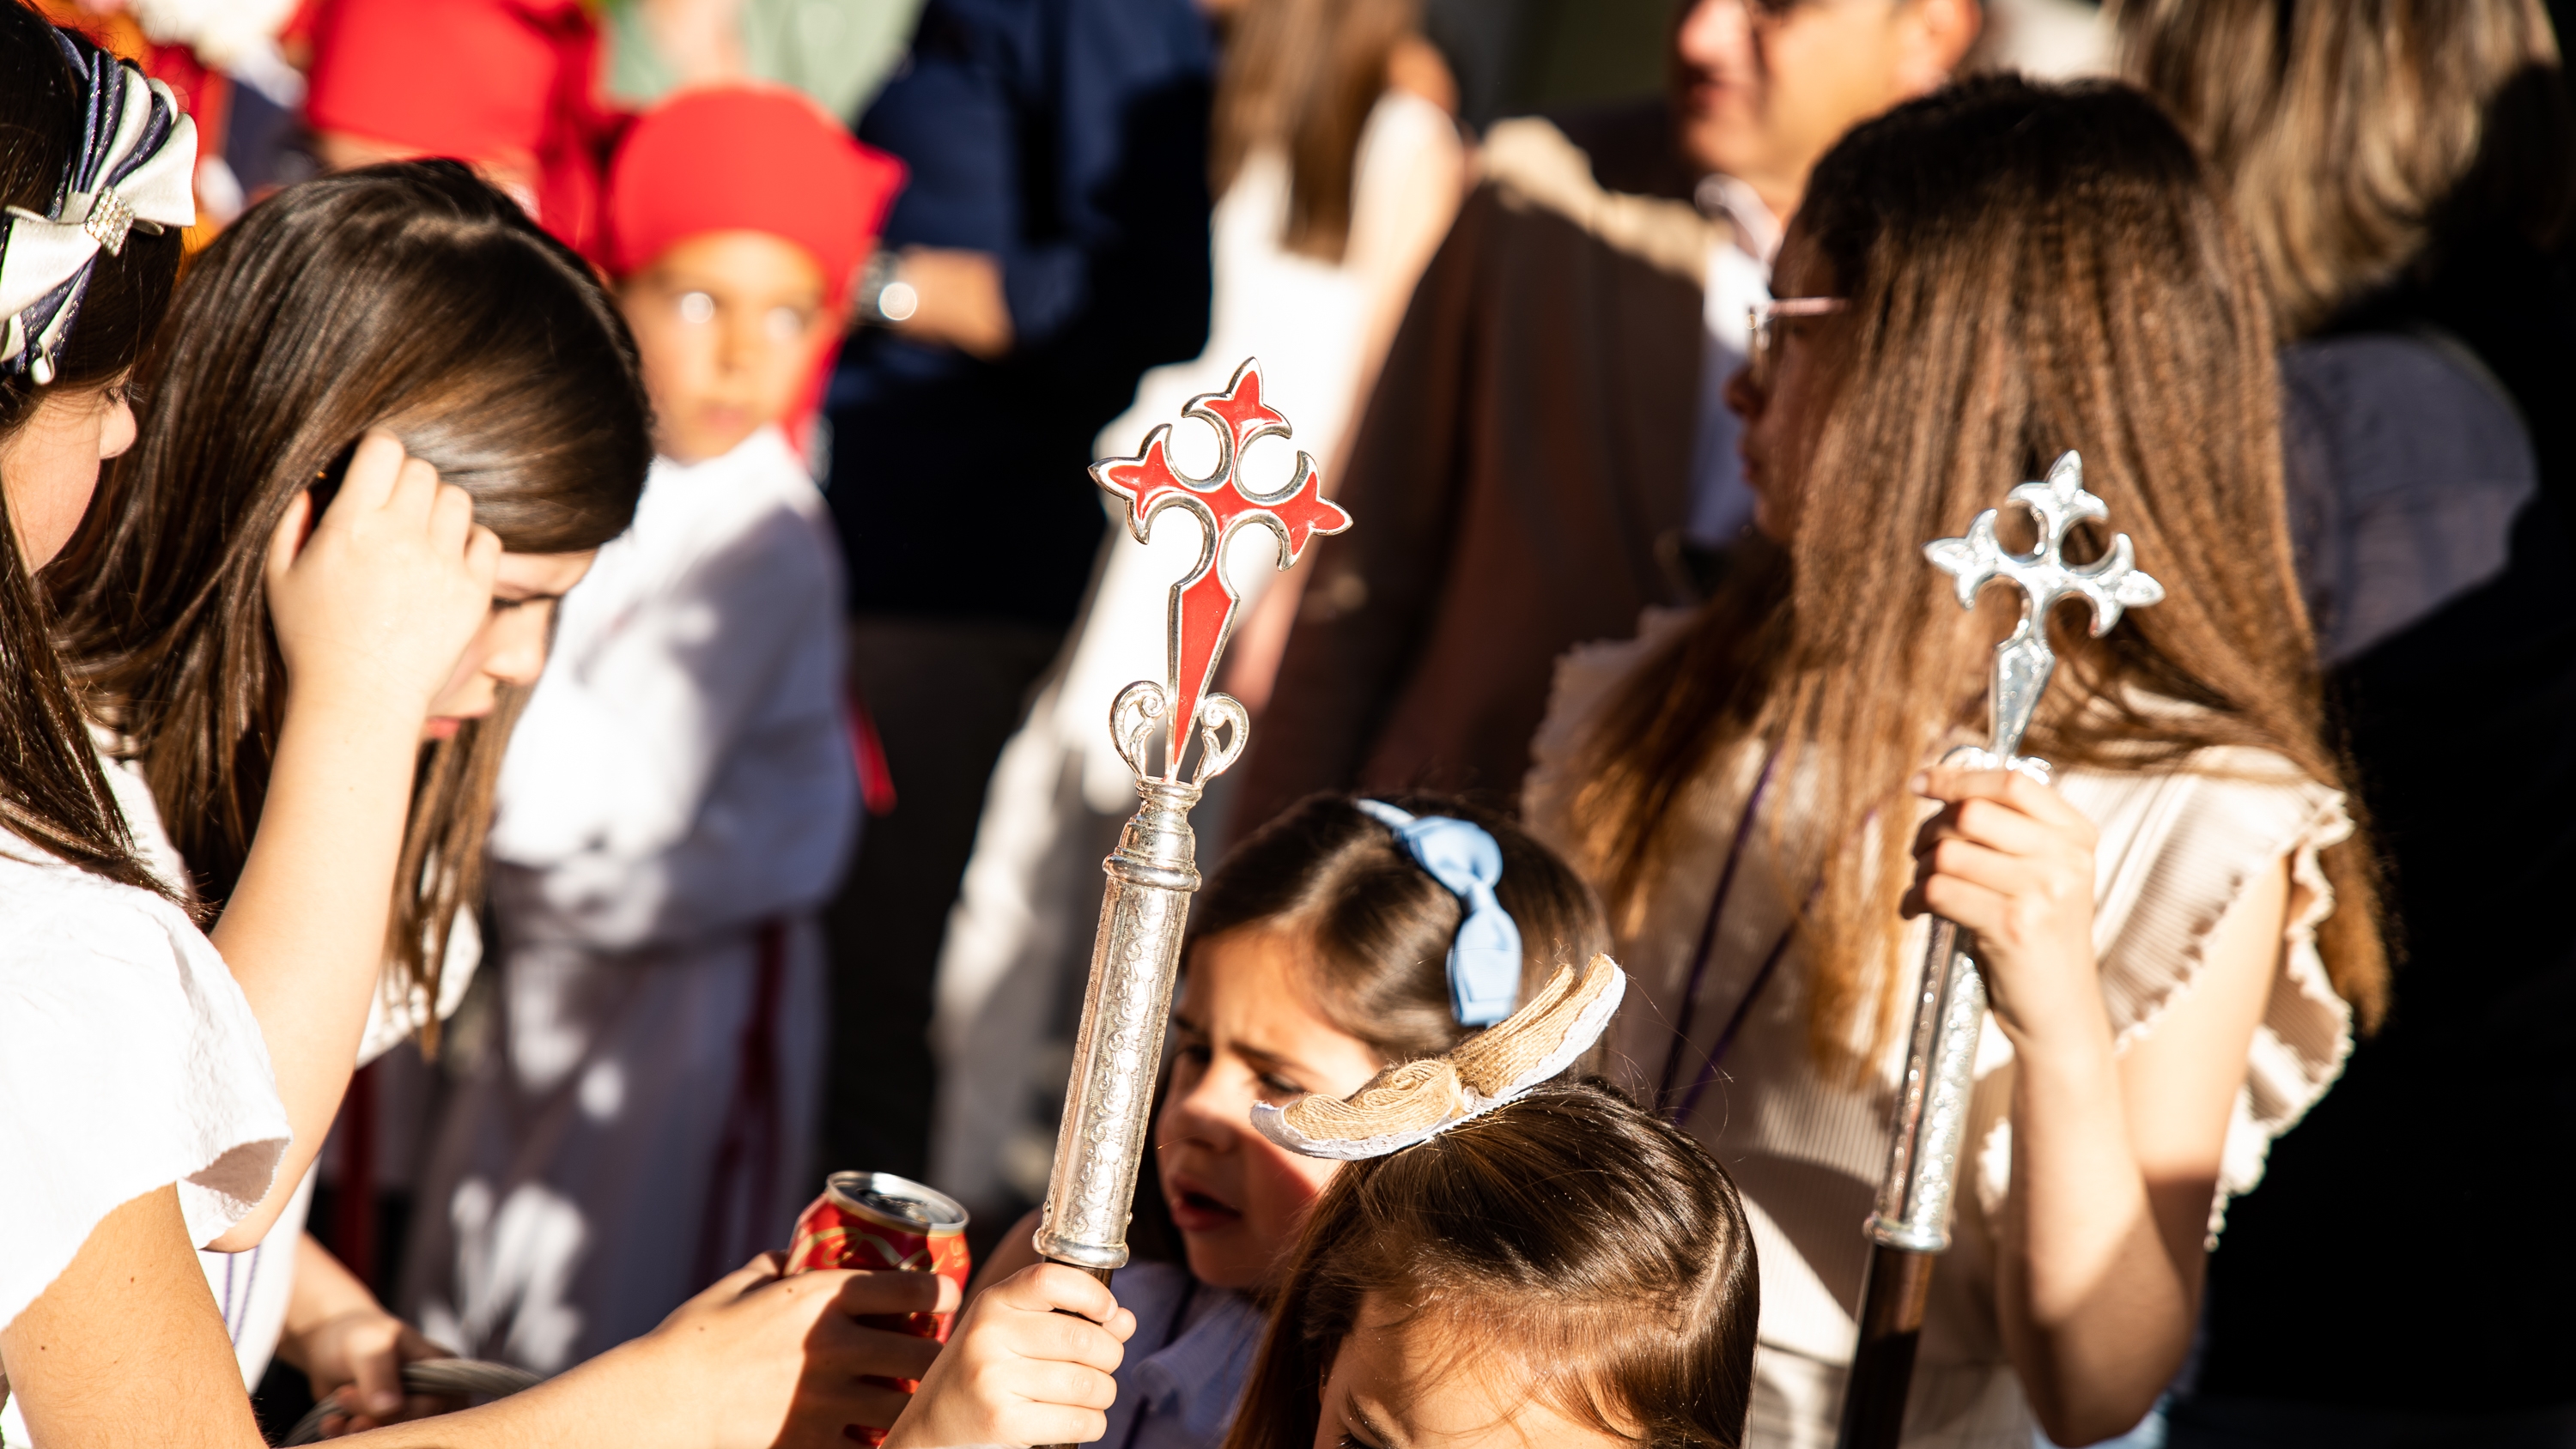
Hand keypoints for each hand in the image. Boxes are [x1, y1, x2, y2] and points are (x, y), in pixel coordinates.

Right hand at [263, 430, 498, 724]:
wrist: (360, 699)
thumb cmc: (312, 639)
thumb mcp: (279, 575)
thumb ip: (293, 520)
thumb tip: (316, 482)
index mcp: (353, 526)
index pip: (384, 448)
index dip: (379, 453)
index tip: (373, 472)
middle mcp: (403, 538)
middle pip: (423, 471)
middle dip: (406, 483)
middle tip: (393, 511)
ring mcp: (443, 565)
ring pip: (457, 500)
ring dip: (439, 510)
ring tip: (420, 537)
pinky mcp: (473, 592)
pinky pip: (486, 539)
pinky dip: (470, 542)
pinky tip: (445, 561)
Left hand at [290, 1305, 459, 1436]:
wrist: (330, 1342)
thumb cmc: (359, 1335)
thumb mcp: (371, 1348)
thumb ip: (381, 1375)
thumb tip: (389, 1409)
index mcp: (444, 1370)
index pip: (431, 1405)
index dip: (396, 1409)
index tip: (350, 1394)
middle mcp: (431, 1393)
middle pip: (413, 1424)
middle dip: (375, 1421)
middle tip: (343, 1399)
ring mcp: (407, 1409)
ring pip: (393, 1436)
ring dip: (360, 1430)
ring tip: (335, 1414)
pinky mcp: (383, 1422)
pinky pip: (373, 1438)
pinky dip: (349, 1435)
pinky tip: (332, 1422)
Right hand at [626, 1253, 956, 1448]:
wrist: (659, 1403)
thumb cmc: (692, 1339)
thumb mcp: (739, 1285)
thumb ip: (777, 1266)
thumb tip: (798, 1254)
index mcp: (821, 1298)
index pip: (911, 1288)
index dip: (941, 1290)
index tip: (946, 1295)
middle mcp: (835, 1348)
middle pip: (926, 1353)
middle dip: (944, 1355)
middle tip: (944, 1355)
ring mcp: (827, 1401)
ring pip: (909, 1404)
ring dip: (920, 1402)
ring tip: (922, 1399)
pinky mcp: (813, 1445)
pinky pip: (871, 1447)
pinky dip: (885, 1442)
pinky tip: (885, 1435)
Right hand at [882, 1264, 1133, 1448]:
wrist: (929, 1432)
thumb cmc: (980, 1377)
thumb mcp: (1012, 1336)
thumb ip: (1067, 1320)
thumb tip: (1124, 1320)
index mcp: (992, 1304)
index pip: (1051, 1279)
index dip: (1092, 1294)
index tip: (1109, 1312)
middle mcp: (989, 1336)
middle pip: (1083, 1339)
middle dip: (1111, 1357)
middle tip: (1102, 1367)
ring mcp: (993, 1379)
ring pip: (1089, 1384)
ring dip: (1103, 1396)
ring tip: (1088, 1397)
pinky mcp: (1003, 1421)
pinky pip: (1080, 1421)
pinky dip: (1092, 1424)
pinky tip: (1075, 1421)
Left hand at [1902, 766, 2101, 1046]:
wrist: (2060, 1012)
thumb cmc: (2037, 937)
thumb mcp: (2042, 876)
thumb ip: (2010, 831)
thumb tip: (1941, 784)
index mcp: (2077, 836)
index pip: (2012, 782)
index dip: (1958, 777)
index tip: (1920, 782)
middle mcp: (2068, 859)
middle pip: (1972, 812)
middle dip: (1930, 829)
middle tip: (1919, 852)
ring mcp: (2044, 893)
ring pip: (1948, 853)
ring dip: (1919, 869)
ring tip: (1921, 887)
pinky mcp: (2013, 927)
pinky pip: (1939, 891)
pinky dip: (1915, 899)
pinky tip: (1916, 910)